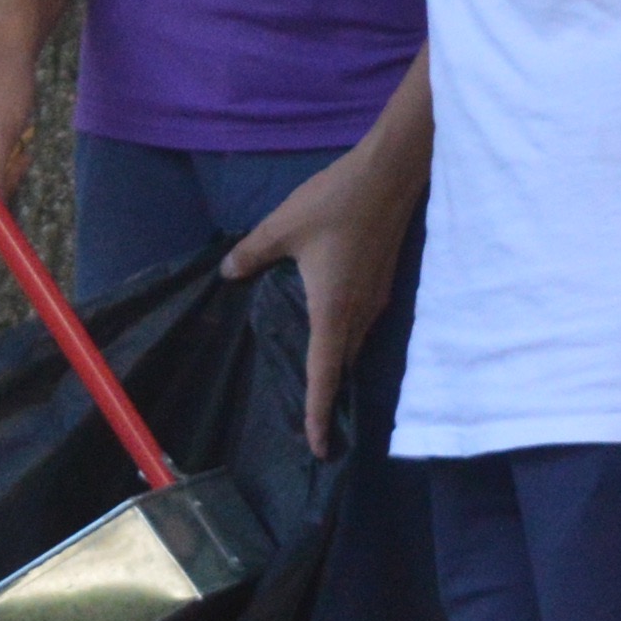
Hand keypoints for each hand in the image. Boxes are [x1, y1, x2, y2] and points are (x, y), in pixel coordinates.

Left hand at [225, 131, 421, 449]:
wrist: (391, 173)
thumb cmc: (335, 202)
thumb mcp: (283, 226)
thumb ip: (253, 253)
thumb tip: (228, 274)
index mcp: (332, 310)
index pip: (324, 374)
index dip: (319, 413)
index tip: (318, 447)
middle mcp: (359, 314)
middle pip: (343, 367)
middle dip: (329, 399)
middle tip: (315, 427)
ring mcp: (376, 299)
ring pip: (355, 346)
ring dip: (339, 367)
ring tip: (321, 385)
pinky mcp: (384, 283)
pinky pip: (363, 326)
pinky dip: (347, 340)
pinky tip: (332, 330)